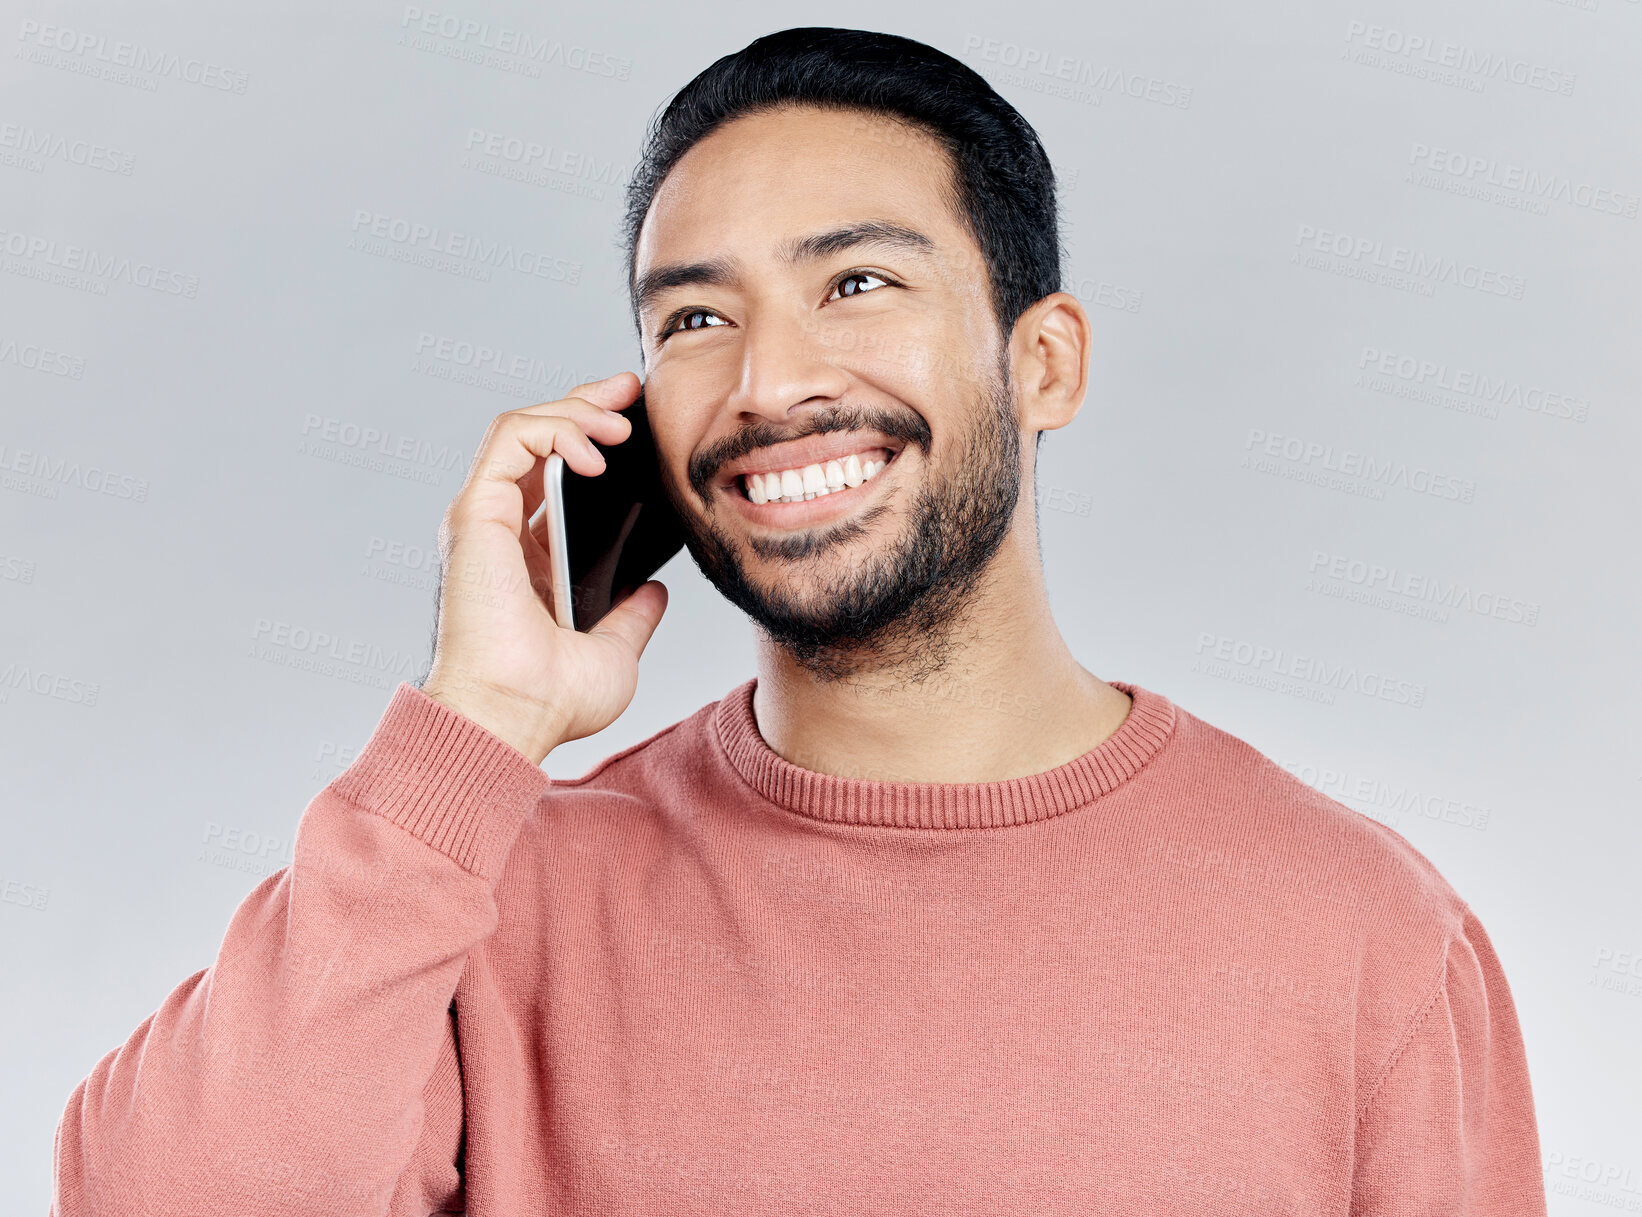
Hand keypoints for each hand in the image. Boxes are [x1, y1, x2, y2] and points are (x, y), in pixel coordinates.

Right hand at [419, 372, 667, 764]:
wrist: (513, 717)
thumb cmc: (548, 701)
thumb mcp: (613, 651)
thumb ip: (631, 616)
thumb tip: (653, 592)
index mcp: (529, 559)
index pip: (554, 474)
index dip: (591, 435)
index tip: (636, 419)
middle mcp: (502, 532)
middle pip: (537, 438)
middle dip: (585, 402)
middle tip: (632, 389)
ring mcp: (485, 519)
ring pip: (521, 426)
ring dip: (575, 409)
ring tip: (620, 420)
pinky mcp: (475, 513)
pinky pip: (509, 439)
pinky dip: (553, 427)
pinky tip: (594, 448)